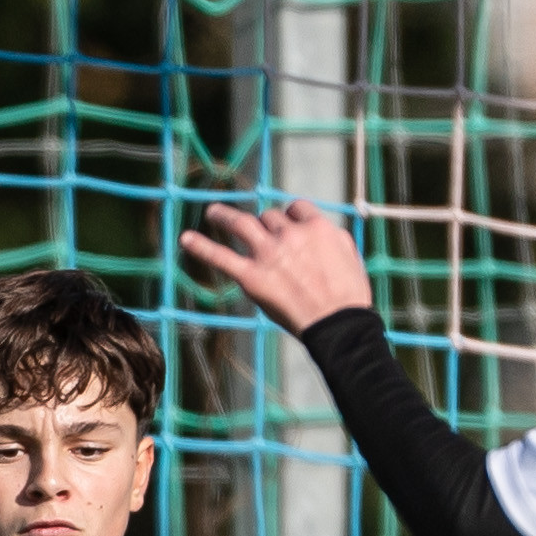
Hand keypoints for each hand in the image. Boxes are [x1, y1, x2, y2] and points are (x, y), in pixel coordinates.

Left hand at [177, 198, 374, 336]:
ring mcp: (268, 254)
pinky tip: (185, 239)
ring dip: (224, 216)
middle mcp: (290, 234)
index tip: (286, 224)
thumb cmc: (349, 297)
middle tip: (259, 234)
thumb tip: (321, 230)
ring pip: (241, 223)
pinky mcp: (252, 277)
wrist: (339, 326)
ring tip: (212, 213)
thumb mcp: (349, 255)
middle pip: (269, 217)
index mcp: (316, 227)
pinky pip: (221, 257)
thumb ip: (331, 237)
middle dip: (265, 225)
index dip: (290, 216)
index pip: (295, 209)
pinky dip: (201, 247)